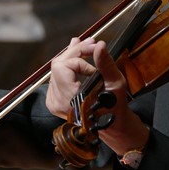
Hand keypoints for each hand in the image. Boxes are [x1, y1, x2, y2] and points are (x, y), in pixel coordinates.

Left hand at [47, 38, 149, 155]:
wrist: (110, 126)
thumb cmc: (114, 108)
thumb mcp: (115, 85)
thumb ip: (105, 64)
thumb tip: (100, 45)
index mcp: (70, 99)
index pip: (62, 67)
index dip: (79, 59)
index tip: (94, 60)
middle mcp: (58, 102)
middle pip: (58, 65)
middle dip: (75, 51)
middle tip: (91, 43)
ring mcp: (53, 102)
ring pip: (56, 69)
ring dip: (71, 56)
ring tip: (84, 46)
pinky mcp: (53, 100)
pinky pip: (56, 76)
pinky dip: (67, 66)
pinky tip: (77, 58)